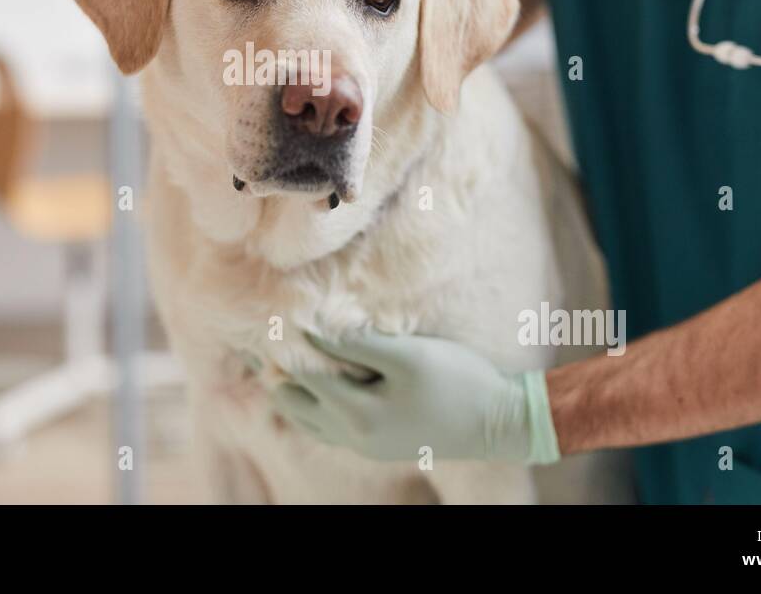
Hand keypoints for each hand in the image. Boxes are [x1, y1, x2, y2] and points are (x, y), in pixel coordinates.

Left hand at [271, 330, 560, 463]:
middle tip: (261, 339)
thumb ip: (358, 344)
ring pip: (307, 419)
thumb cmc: (458, 381)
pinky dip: (312, 405)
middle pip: (294, 403)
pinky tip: (314, 384)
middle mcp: (353, 435)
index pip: (303, 374)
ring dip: (291, 390)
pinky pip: (327, 427)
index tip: (272, 315)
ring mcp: (364, 444)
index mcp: (357, 413)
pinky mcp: (376, 445)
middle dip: (276, 371)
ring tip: (277, 360)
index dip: (286, 344)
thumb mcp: (409, 356)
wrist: (498, 423)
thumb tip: (313, 328)